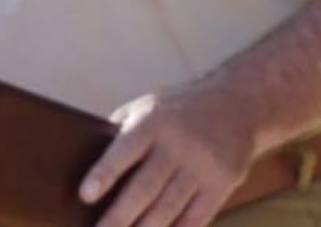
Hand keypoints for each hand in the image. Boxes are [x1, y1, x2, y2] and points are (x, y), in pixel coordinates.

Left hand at [79, 84, 257, 226]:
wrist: (236, 104)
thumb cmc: (175, 111)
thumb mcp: (146, 108)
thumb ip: (120, 135)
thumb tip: (85, 169)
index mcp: (153, 121)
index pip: (125, 148)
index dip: (104, 172)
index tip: (85, 195)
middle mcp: (178, 143)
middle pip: (146, 188)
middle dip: (119, 217)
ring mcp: (203, 165)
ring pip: (169, 209)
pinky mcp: (222, 184)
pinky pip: (196, 219)